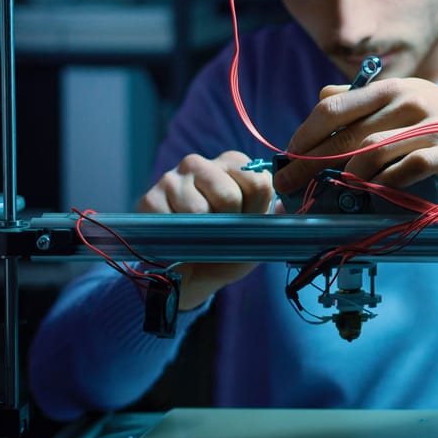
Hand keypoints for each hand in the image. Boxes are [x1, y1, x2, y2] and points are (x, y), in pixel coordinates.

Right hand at [137, 150, 274, 310]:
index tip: (246, 224)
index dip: (255, 213)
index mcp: (234, 164)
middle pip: (229, 195)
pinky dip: (181, 238)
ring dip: (203, 234)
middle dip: (229, 225)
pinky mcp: (149, 198)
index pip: (257, 183)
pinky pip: (173, 222)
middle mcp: (200, 163)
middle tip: (221, 235)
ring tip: (201, 237)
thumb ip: (275, 216)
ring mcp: (171, 178)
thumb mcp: (257, 232)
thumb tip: (288, 207)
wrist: (191, 274)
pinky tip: (180, 237)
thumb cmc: (228, 247)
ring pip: (199, 210)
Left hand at [273, 78, 437, 194]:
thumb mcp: (408, 98)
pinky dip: (382, 186)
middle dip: (308, 163)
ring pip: (368, 154)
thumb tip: (322, 102)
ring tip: (324, 196)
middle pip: (342, 135)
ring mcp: (426, 127)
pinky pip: (403, 172)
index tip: (287, 157)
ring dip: (341, 179)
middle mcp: (405, 103)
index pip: (331, 108)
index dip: (303, 134)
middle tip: (289, 185)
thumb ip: (367, 101)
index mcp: (390, 89)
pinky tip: (371, 197)